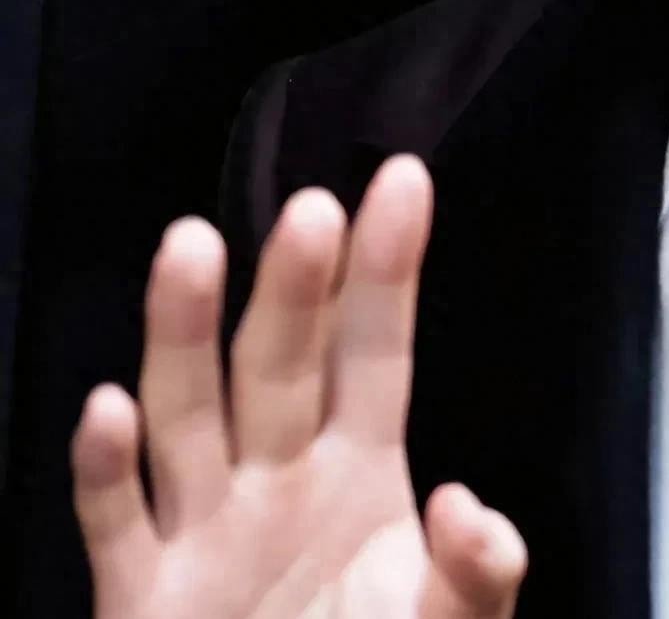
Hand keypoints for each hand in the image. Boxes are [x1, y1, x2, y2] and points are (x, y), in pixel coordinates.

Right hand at [72, 157, 526, 618]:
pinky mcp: (142, 600)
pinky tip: (109, 413)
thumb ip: (472, 577)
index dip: (386, 269)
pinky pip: (117, 527)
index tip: (404, 180)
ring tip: (194, 247)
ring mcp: (205, 534)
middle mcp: (276, 482)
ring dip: (184, 335)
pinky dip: (107, 472)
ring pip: (187, 415)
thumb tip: (470, 511)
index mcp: (357, 471)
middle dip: (294, 289)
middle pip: (280, 366)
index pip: (374, 351)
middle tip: (312, 210)